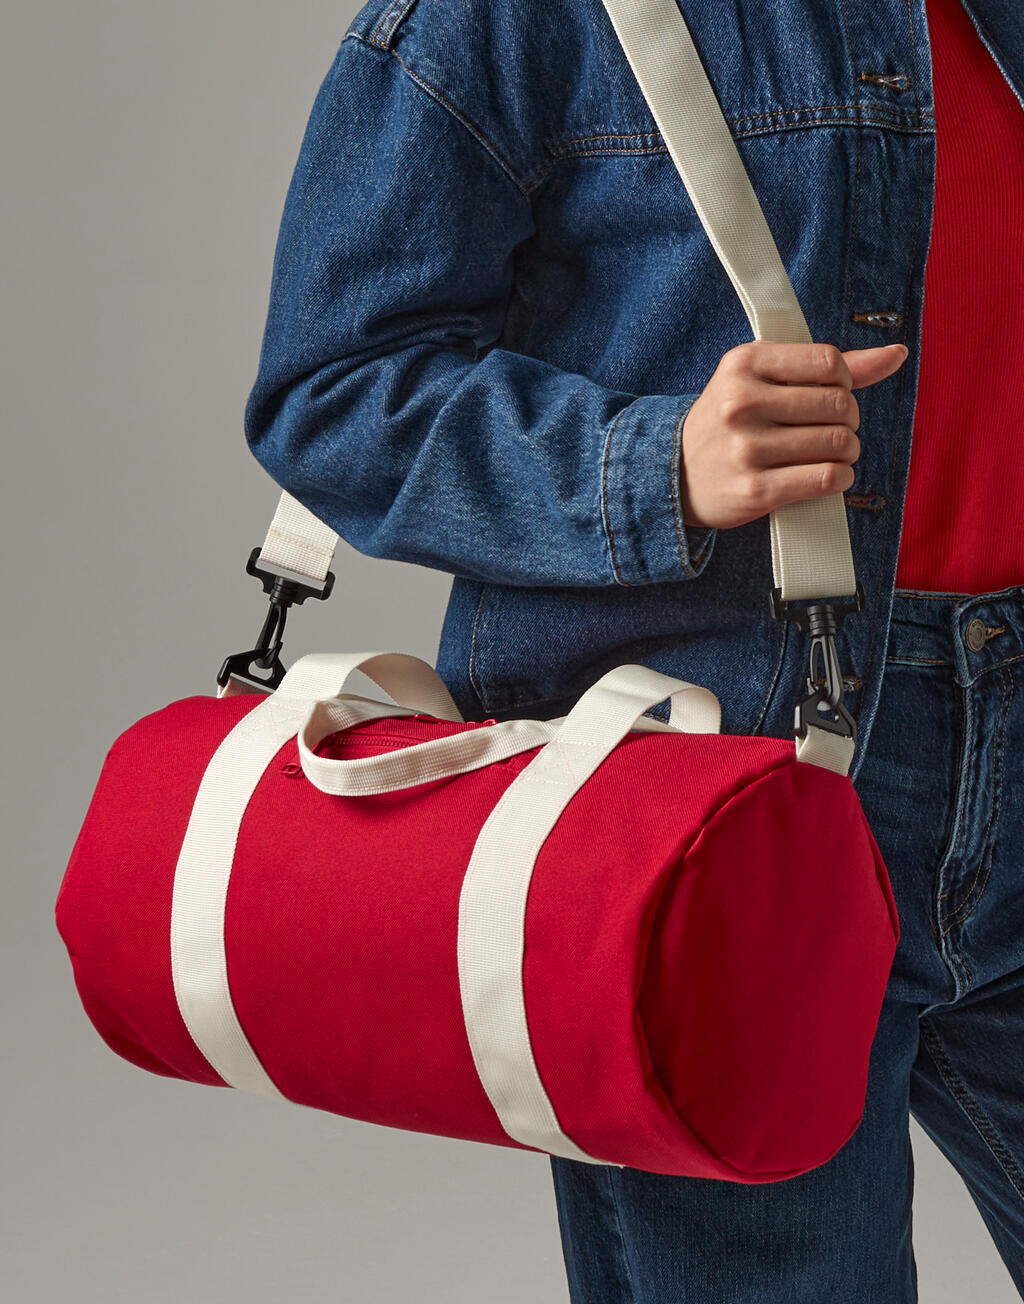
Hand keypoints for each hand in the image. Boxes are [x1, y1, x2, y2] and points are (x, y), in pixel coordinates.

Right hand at [679, 340, 908, 528]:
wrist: (675, 475)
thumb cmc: (728, 424)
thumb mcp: (761, 380)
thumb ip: (826, 368)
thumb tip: (895, 354)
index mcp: (744, 364)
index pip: (828, 362)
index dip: (844, 381)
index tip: (831, 395)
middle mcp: (742, 403)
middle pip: (839, 405)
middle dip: (848, 421)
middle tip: (832, 430)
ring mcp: (748, 448)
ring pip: (838, 443)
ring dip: (846, 452)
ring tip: (830, 455)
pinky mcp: (756, 490)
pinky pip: (826, 478)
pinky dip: (840, 478)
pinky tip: (828, 476)